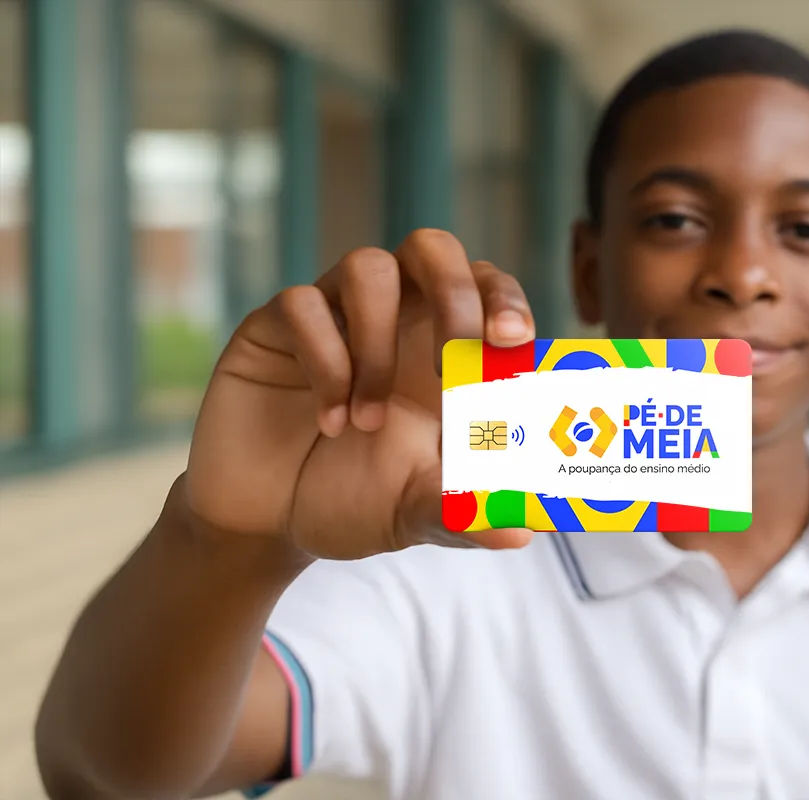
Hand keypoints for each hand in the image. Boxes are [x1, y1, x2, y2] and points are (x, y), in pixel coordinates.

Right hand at [183, 229, 536, 559]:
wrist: (268, 522)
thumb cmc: (357, 501)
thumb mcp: (419, 513)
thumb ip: (468, 515)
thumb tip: (522, 532)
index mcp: (444, 347)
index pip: (488, 289)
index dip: (505, 300)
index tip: (512, 341)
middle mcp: (394, 318)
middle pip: (433, 249)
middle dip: (454, 294)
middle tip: (450, 364)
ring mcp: (335, 316)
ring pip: (368, 267)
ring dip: (377, 346)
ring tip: (369, 422)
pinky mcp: (276, 327)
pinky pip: (302, 304)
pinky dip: (325, 363)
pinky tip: (329, 422)